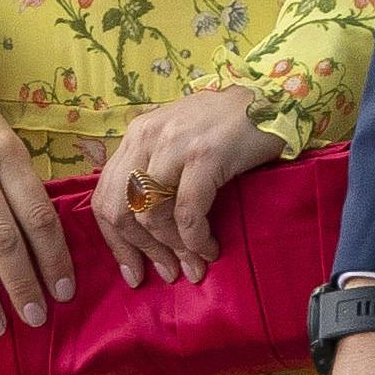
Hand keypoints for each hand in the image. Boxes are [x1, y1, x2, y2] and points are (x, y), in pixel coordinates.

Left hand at [92, 87, 285, 286]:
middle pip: (120, 209)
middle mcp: (146, 137)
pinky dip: (196, 239)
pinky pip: (187, 212)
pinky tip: (209, 249)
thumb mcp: (177, 142)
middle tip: (166, 273)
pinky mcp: (204, 155)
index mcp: (135, 136)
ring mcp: (174, 145)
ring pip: (151, 214)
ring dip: (173, 250)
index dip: (115, 242)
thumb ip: (155, 172)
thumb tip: (143, 229)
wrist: (269, 102)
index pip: (105, 196)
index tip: (132, 271)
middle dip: (141, 251)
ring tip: (193, 266)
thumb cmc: (225, 127)